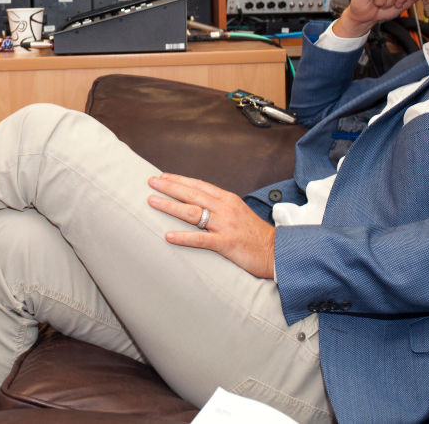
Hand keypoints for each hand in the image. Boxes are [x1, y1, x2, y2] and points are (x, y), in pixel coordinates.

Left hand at [147, 173, 275, 278]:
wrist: (277, 252)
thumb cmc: (256, 235)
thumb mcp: (238, 213)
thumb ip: (220, 207)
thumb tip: (199, 204)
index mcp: (228, 200)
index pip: (199, 185)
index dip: (179, 180)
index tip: (162, 176)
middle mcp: (225, 209)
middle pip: (192, 194)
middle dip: (169, 187)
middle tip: (150, 182)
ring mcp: (225, 225)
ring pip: (193, 212)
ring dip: (170, 206)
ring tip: (152, 201)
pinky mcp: (226, 243)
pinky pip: (200, 239)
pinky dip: (183, 237)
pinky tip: (168, 236)